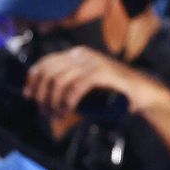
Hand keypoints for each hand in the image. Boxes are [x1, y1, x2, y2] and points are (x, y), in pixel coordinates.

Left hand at [24, 46, 166, 120]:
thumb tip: (42, 94)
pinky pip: (75, 87)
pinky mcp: (102, 73)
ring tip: (55, 115)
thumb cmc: (113, 90)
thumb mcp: (87, 82)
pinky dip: (67, 102)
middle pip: (49, 72)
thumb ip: (70, 82)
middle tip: (44, 112)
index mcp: (77, 54)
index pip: (46, 61)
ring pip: (59, 81)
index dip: (32, 78)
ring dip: (53, 101)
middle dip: (41, 94)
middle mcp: (82, 54)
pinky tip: (66, 112)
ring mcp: (92, 62)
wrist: (141, 91)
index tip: (28, 95)